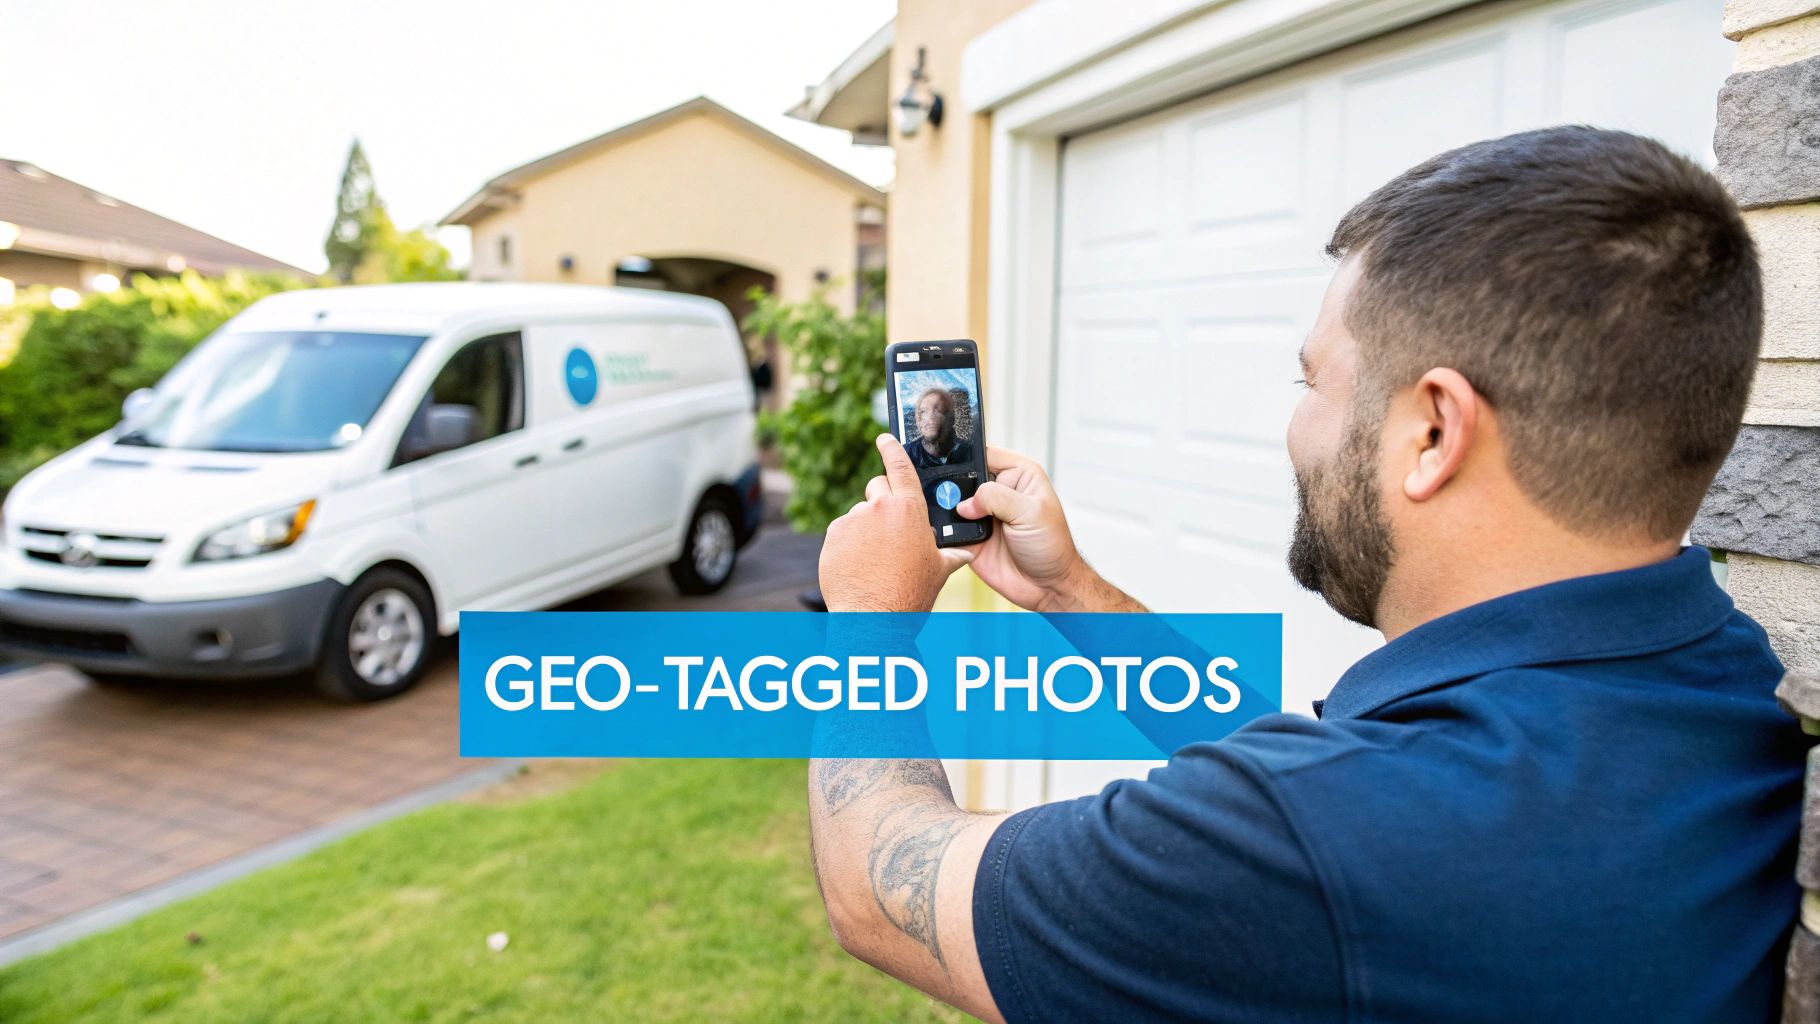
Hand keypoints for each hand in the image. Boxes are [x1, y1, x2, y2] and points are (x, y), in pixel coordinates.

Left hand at [819, 435, 960, 612]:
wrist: (874, 618)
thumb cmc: (910, 594)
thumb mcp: (939, 571)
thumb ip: (951, 555)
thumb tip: (966, 553)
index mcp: (909, 509)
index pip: (900, 466)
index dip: (892, 448)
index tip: (884, 438)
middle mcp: (879, 507)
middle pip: (877, 488)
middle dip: (883, 501)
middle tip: (889, 529)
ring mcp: (852, 520)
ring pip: (859, 514)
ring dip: (866, 528)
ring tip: (874, 559)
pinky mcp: (832, 536)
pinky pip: (842, 532)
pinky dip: (848, 544)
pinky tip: (858, 565)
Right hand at [945, 446, 1098, 611]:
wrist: (1047, 586)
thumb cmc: (1052, 546)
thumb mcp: (1031, 513)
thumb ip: (997, 498)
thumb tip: (965, 502)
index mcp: (1018, 474)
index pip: (984, 452)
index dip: (966, 455)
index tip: (948, 462)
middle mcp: (998, 491)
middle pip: (962, 476)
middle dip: (951, 485)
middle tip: (949, 497)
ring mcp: (982, 514)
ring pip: (951, 502)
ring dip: (946, 509)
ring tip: (952, 517)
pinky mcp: (970, 537)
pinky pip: (948, 529)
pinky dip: (944, 531)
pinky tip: (948, 534)